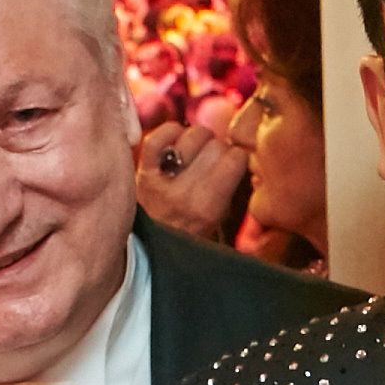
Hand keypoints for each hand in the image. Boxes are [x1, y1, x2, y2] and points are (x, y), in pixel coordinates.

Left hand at [133, 123, 248, 242]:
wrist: (147, 252)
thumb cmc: (190, 237)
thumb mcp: (220, 224)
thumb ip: (233, 193)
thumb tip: (242, 156)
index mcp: (208, 208)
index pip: (236, 158)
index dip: (238, 158)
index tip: (234, 165)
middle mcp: (185, 193)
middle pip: (216, 145)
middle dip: (221, 149)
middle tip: (215, 162)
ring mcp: (161, 180)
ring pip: (192, 134)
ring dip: (198, 140)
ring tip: (197, 153)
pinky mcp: (142, 170)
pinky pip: (160, 135)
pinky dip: (171, 132)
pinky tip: (177, 142)